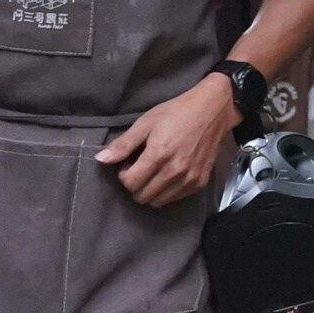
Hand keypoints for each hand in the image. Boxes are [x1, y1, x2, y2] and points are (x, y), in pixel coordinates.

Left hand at [95, 75, 239, 208]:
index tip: (128, 163)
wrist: (212, 110)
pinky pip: (174, 199)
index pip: (130, 183)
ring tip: (154, 171)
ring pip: (157, 202)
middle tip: (140, 167)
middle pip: (141, 196)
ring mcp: (189, 179)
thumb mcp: (146, 123)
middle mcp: (174, 171)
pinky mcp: (199, 183)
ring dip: (150, 190)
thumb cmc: (176, 112)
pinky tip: (168, 174)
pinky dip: (166, 191)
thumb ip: (124, 144)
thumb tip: (100, 159)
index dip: (123, 175)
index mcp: (158, 155)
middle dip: (135, 184)